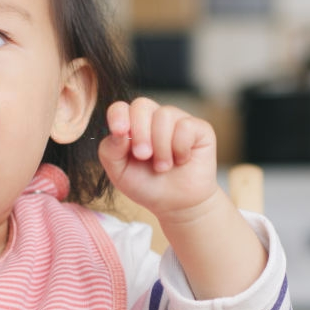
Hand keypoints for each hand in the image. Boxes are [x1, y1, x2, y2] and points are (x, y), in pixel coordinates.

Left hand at [97, 98, 220, 224]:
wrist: (177, 204)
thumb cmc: (146, 185)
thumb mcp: (119, 172)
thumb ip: (110, 150)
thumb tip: (119, 132)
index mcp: (131, 124)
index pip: (120, 107)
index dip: (118, 116)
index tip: (120, 132)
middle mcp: (153, 117)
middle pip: (142, 105)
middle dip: (140, 133)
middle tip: (143, 156)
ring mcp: (177, 120)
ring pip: (164, 115)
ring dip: (161, 146)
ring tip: (163, 167)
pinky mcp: (199, 128)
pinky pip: (186, 126)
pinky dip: (180, 147)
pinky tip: (182, 160)